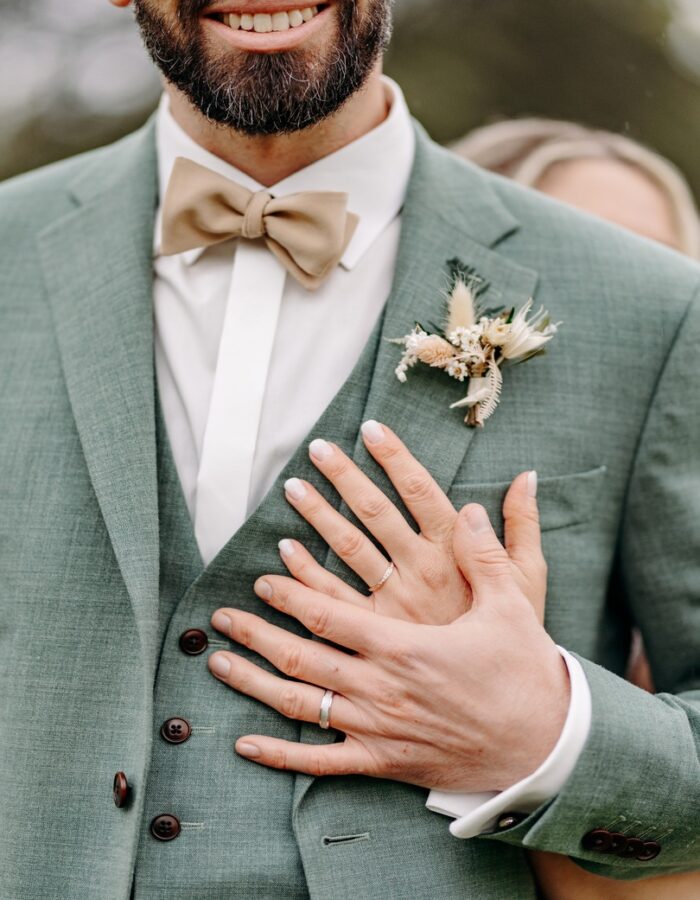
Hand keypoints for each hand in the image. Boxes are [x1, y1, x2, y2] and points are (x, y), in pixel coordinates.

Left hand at [208, 423, 567, 791]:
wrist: (546, 747)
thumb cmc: (526, 673)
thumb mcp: (513, 604)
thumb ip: (486, 552)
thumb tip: (472, 504)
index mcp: (406, 645)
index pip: (330, 614)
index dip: (290, 592)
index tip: (262, 574)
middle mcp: (382, 688)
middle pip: (302, 656)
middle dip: (255, 633)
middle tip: (219, 618)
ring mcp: (378, 729)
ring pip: (300, 706)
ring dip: (254, 682)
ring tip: (216, 663)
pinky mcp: (383, 762)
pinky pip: (322, 763)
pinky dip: (280, 756)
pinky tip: (245, 744)